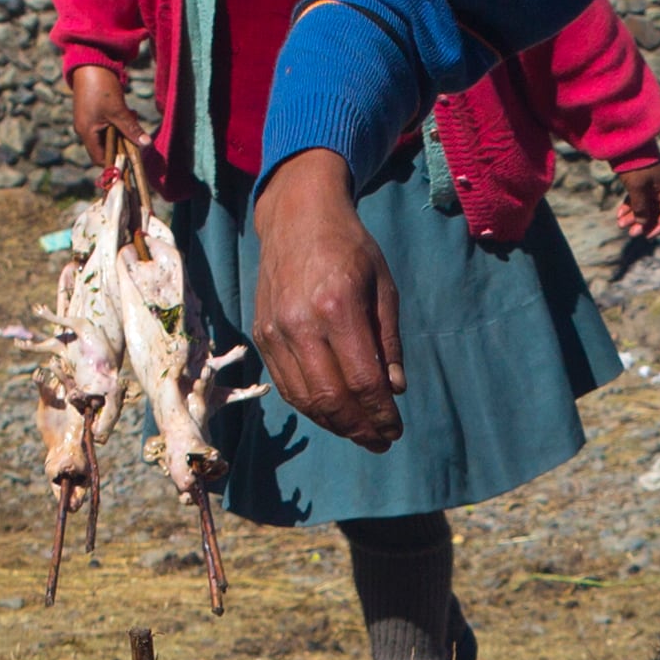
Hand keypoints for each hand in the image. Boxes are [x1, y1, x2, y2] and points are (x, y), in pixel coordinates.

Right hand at [67, 63, 138, 185]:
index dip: (116, 162)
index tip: (133, 158)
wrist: (91, 61)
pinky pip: (109, 124)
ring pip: (110, 135)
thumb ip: (131, 129)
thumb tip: (145, 145)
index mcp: (87, 132)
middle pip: (106, 148)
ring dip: (124, 131)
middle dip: (124, 143)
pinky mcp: (95, 112)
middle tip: (138, 134)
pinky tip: (130, 112)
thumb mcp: (119, 110)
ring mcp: (89, 120)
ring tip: (133, 117)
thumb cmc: (101, 86)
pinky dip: (120, 122)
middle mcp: (85, 129)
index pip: (100, 159)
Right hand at [253, 149, 408, 450]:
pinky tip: (333, 413)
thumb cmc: (350, 248)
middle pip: (331, 398)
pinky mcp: (262, 335)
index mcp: (338, 308)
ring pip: (305, 399)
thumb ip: (389, 341)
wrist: (297, 217)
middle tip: (381, 441)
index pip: (362, 381)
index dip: (381, 414)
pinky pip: (286, 385)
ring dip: (335, 424)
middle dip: (360, 428)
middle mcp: (301, 324)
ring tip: (360, 434)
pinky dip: (310, 407)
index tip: (396, 429)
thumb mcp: (383, 287)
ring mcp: (276, 332)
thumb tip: (394, 391)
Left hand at [609, 154, 659, 242]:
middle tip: (630, 232)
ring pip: (643, 205)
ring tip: (620, 224)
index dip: (659, 226)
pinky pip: (636, 197)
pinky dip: (628, 206)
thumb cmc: (635, 164)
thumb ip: (641, 208)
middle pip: (655, 211)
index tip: (646, 235)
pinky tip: (619, 214)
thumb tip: (642, 224)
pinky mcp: (638, 179)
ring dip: (633, 216)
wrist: (625, 141)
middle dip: (642, 223)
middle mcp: (659, 187)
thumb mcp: (637, 188)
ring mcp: (649, 182)